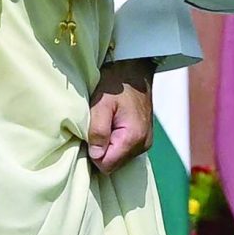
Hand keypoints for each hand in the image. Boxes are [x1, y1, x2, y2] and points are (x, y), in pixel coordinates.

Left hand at [87, 59, 157, 173]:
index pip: (107, 165)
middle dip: (100, 151)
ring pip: (118, 158)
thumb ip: (98, 131)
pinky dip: (115, 142)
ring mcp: (145, 143)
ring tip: (104, 124)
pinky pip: (124, 150)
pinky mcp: (143, 138)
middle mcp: (143, 144)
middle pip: (113, 164)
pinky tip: (111, 126)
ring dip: (107, 146)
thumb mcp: (101, 104)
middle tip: (95, 127)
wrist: (134, 69)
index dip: (93, 154)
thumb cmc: (116, 83)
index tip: (88, 136)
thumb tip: (95, 155)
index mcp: (133, 138)